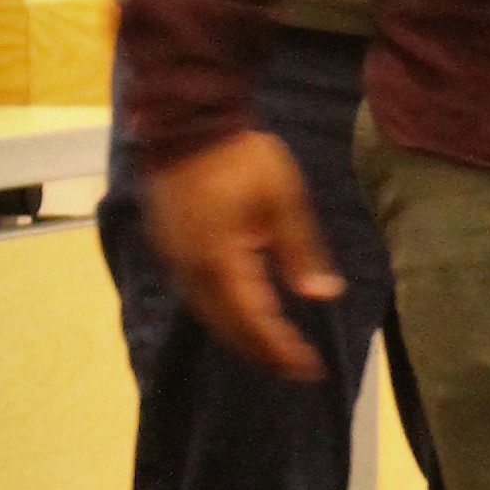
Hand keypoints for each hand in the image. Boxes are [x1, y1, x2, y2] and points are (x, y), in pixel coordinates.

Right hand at [142, 130, 342, 382]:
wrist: (187, 121)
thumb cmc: (242, 157)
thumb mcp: (283, 200)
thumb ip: (301, 252)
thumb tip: (322, 296)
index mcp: (221, 261)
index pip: (254, 322)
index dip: (281, 349)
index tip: (310, 367)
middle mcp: (191, 271)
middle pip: (227, 327)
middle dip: (262, 351)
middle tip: (295, 367)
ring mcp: (174, 260)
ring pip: (208, 314)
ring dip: (240, 335)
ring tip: (272, 350)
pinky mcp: (167, 249)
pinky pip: (195, 295)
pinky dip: (221, 313)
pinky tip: (240, 315)